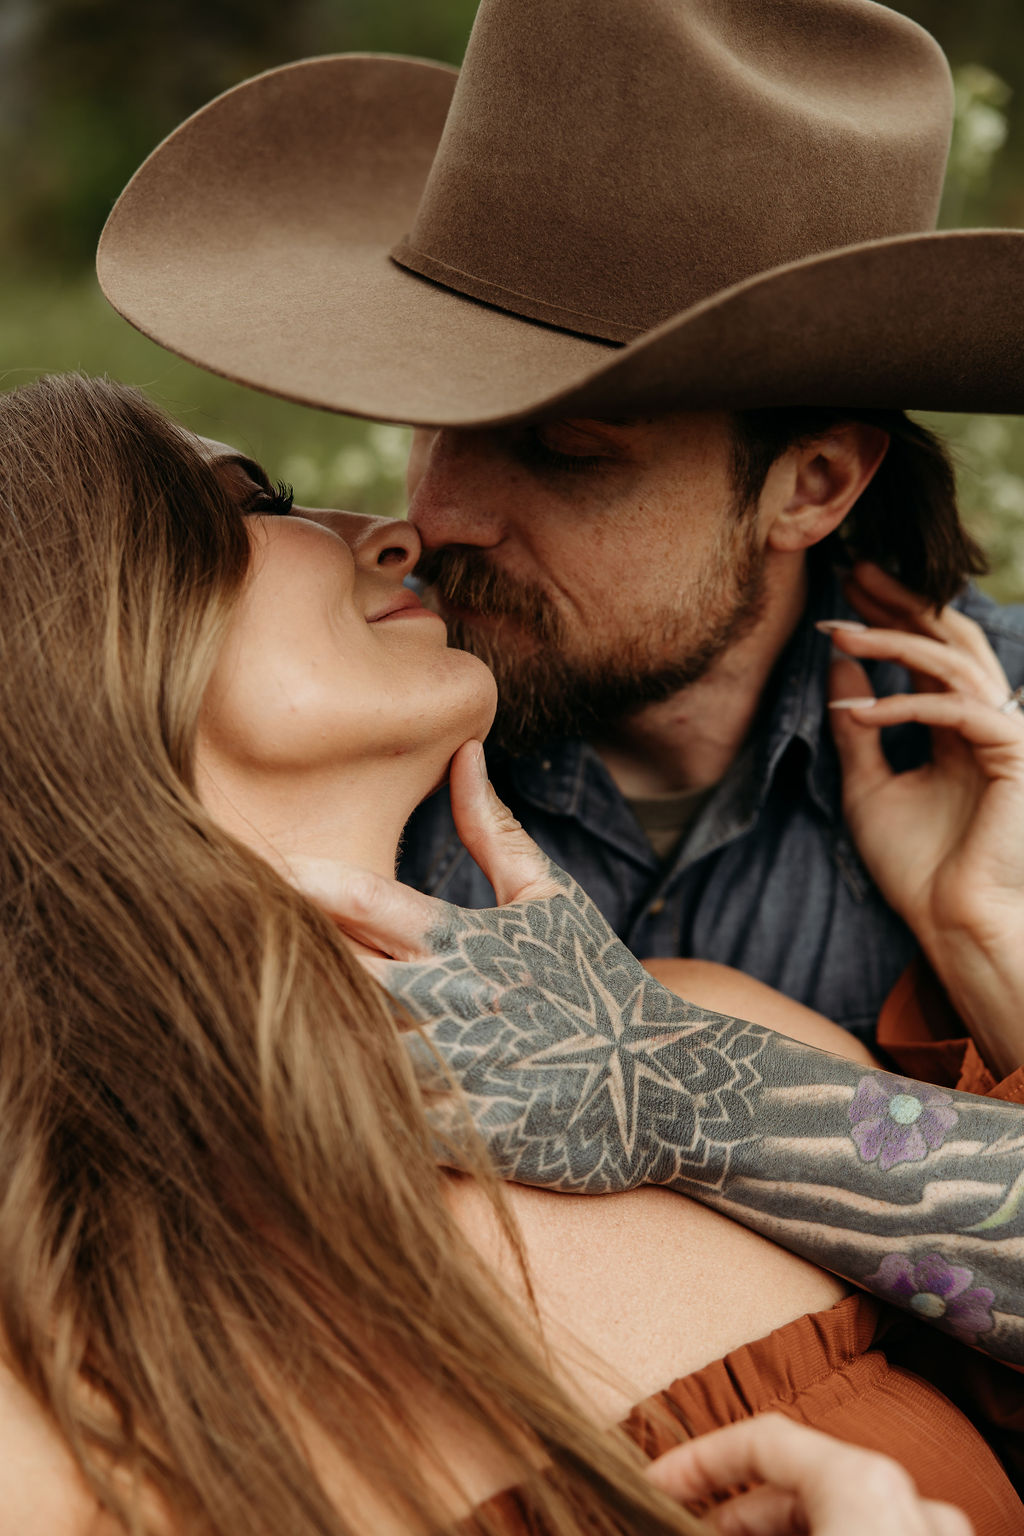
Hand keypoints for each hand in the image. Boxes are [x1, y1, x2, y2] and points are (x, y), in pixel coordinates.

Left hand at [286, 741, 1023, 1365]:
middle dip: (281, 963)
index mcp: (467, 941)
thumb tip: (465, 749)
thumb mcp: (551, 900)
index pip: (369, 903)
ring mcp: (465, 1073)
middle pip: (344, 978)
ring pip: (359, 1056)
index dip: (304, 882)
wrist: (668, 1081)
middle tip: (200, 943)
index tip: (243, 864)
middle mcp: (458, 1002)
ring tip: (218, 1031)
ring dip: (298, 1045)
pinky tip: (290, 1116)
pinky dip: (348, 1124)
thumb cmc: (599, 982)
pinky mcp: (476, 1137)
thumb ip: (497, 829)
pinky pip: (394, 1131)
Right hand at [647, 1416, 971, 1535]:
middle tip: (683, 1525)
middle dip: (732, 1505)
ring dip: (770, 1526)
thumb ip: (713, 1518)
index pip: (761, 1438)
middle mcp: (909, 1499)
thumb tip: (655, 1508)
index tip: (653, 1485)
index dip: (695, 1460)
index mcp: (864, 1480)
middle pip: (799, 1479)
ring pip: (835, 1511)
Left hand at [826, 563, 1023, 1073]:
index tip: (843, 594)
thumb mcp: (867, 786)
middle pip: (950, 639)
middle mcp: (986, 723)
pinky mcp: (1014, 756)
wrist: (949, 924)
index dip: (890, 617)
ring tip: (838, 632)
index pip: (929, 653)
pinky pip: (957, 711)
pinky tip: (859, 708)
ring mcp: (1006, 736)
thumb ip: (857, 726)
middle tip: (853, 572)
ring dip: (893, 642)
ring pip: (953, 663)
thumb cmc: (915, 868)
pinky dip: (905, 705)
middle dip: (901, 601)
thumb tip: (837, 665)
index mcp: (958, 728)